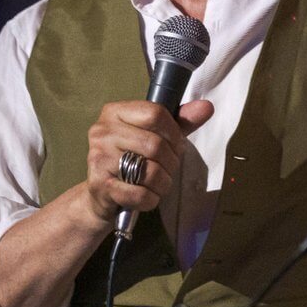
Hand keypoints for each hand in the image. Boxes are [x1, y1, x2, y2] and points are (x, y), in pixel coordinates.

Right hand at [81, 99, 213, 227]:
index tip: (174, 145)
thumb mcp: (153, 135)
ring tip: (158, 183)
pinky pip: (141, 194)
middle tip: (168, 168)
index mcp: (114, 112)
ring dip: (163, 183)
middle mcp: (102, 132)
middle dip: (171, 162)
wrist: (100, 193)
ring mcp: (99, 158)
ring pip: (150, 171)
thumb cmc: (130, 159)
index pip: (155, 113)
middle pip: (155, 144)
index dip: (173, 133)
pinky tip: (146, 195)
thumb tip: (207, 107)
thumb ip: (179, 123)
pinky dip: (151, 199)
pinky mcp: (101, 185)